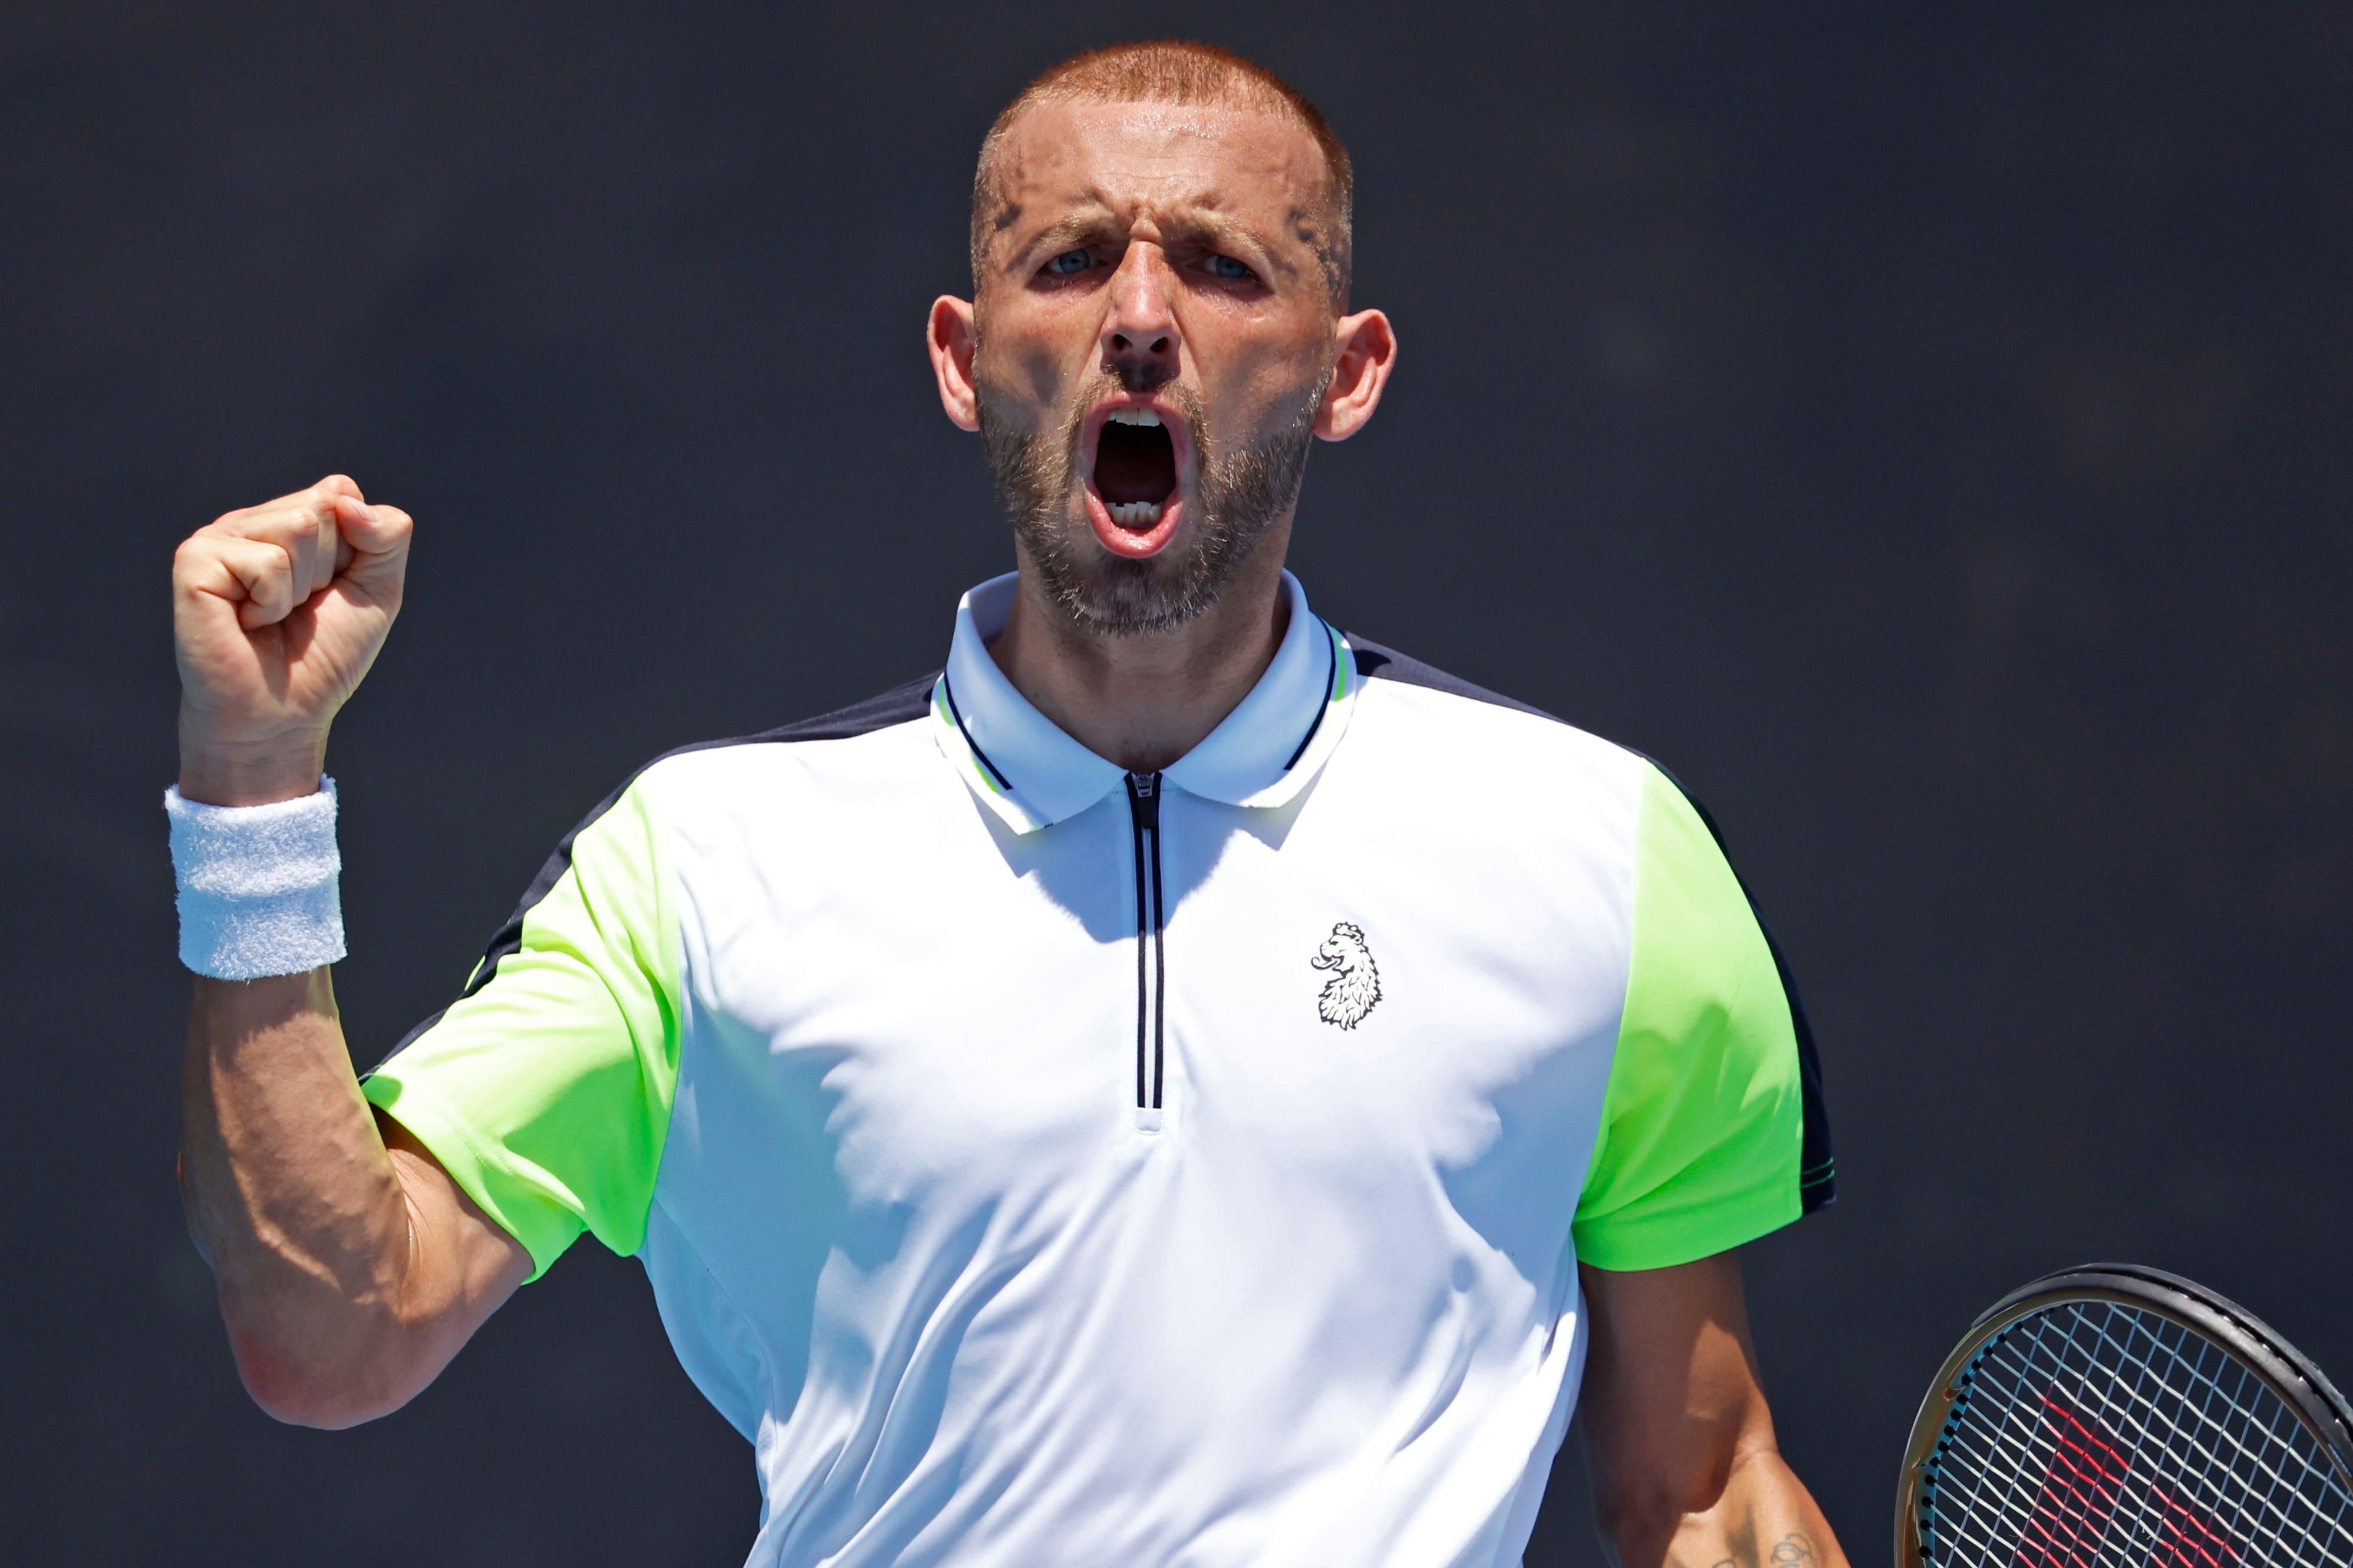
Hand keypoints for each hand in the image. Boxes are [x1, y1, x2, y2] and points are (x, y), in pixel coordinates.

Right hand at [173, 475, 412, 805]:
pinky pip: (266, 560)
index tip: (330, 591)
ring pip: (297, 525)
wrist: (282, 715)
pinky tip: (247, 622)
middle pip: (322, 507)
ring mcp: (218, 538)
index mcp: (288, 520)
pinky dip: (272, 602)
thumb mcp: (378, 590)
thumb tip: (347, 497)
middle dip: (329, 569)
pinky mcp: (195, 561)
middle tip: (299, 610)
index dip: (354, 549)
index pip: (341, 492)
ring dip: (300, 587)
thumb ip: (386, 534)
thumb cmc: (323, 656)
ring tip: (271, 617)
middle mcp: (250, 522)